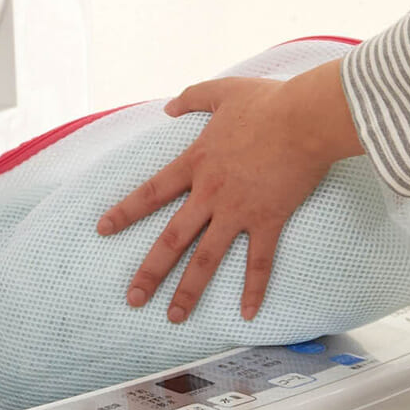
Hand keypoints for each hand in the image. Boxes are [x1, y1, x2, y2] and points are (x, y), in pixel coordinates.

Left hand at [95, 57, 363, 321]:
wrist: (306, 119)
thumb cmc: (268, 102)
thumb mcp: (223, 91)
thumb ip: (193, 97)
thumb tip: (169, 106)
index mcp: (196, 163)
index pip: (151, 193)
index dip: (125, 212)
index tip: (102, 230)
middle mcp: (210, 193)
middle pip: (172, 238)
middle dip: (150, 271)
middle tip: (132, 299)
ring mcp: (238, 211)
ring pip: (207, 259)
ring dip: (189, 291)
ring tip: (174, 318)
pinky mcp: (269, 220)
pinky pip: (259, 262)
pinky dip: (254, 289)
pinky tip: (247, 315)